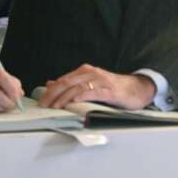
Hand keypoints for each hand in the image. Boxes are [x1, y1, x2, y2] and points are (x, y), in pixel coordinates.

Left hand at [37, 64, 155, 109]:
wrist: (136, 88)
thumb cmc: (112, 87)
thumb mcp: (90, 84)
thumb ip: (72, 84)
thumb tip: (51, 84)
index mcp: (84, 71)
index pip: (63, 80)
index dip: (50, 90)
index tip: (41, 100)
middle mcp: (91, 73)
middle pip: (67, 82)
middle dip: (53, 94)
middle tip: (44, 104)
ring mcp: (100, 81)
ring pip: (78, 87)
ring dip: (65, 97)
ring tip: (56, 106)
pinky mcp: (109, 91)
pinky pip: (94, 92)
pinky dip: (82, 96)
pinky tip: (75, 101)